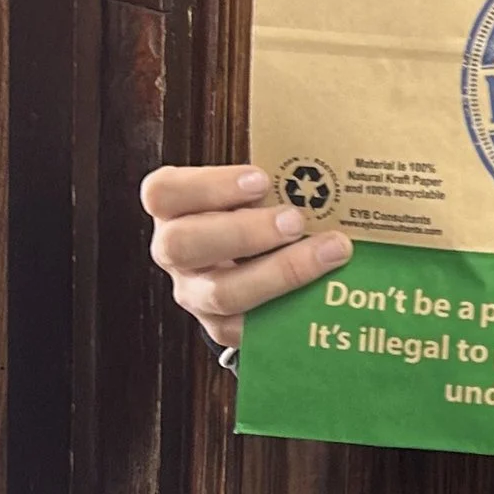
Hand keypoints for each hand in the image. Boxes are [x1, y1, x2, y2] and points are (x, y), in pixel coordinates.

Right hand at [140, 163, 350, 352]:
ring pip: (221, 292)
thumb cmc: (255, 208)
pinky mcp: (222, 327)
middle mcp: (173, 252)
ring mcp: (195, 293)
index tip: (261, 179)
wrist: (255, 260)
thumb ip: (276, 175)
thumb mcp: (254, 188)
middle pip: (183, 245)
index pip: (163, 193)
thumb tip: (330, 165)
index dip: (210, 187)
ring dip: (280, 272)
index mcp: (171, 207)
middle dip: (244, 232)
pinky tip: (326, 289)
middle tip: (295, 220)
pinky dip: (292, 306)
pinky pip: (252, 328)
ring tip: (327, 252)